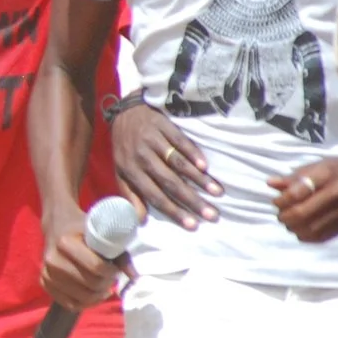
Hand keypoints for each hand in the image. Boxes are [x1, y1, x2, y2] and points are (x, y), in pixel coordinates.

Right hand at [40, 205, 128, 310]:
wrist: (57, 226)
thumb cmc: (83, 230)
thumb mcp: (103, 235)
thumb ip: (120, 256)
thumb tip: (134, 277)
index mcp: (65, 243)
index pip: (96, 268)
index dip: (111, 272)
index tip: (115, 268)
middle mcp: (52, 260)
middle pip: (90, 284)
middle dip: (105, 283)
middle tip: (109, 277)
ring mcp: (46, 273)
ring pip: (80, 297)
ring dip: (97, 294)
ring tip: (102, 285)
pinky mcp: (44, 282)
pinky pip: (69, 304)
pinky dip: (85, 303)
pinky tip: (93, 295)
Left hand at [110, 101, 220, 228]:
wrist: (125, 112)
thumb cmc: (125, 147)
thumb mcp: (121, 171)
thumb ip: (130, 194)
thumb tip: (139, 221)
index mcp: (130, 170)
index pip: (154, 195)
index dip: (173, 210)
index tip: (192, 225)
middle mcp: (141, 157)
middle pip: (170, 182)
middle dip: (192, 200)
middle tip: (212, 215)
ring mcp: (153, 140)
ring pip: (177, 163)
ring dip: (198, 179)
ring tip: (217, 193)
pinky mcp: (164, 126)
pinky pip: (181, 142)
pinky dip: (193, 154)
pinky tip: (205, 167)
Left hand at [273, 157, 337, 243]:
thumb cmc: (337, 171)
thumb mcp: (317, 166)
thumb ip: (294, 177)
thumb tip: (271, 183)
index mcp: (326, 175)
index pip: (297, 192)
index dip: (281, 200)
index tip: (277, 201)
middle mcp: (337, 192)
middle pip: (301, 213)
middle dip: (284, 216)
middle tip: (281, 214)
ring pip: (308, 229)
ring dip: (292, 227)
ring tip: (290, 221)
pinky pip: (319, 237)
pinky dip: (304, 235)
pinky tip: (302, 227)